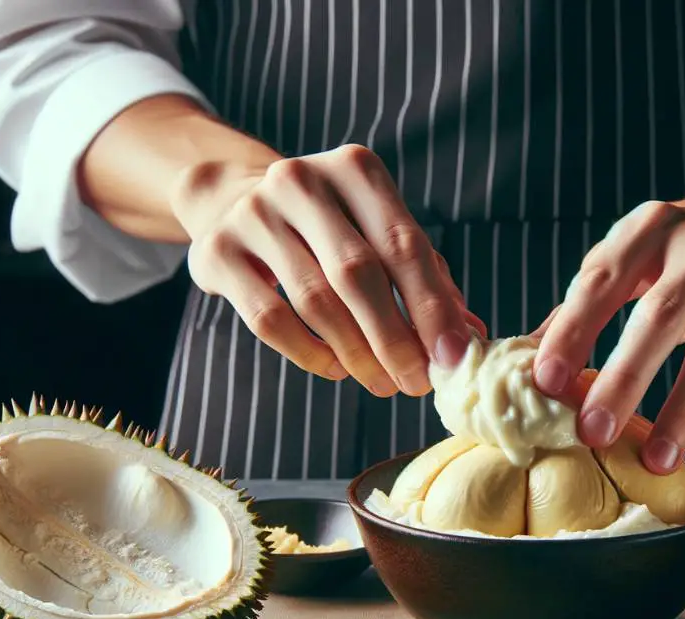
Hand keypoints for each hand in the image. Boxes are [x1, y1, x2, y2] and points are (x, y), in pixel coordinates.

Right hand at [169, 144, 482, 396]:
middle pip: (357, 274)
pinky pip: (269, 320)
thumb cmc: (332, 228)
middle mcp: (300, 180)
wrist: (235, 201)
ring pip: (315, 301)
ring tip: (382, 383)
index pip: (403, 244)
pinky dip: (310, 354)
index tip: (452, 356)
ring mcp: (252, 213)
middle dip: (394, 339)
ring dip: (356, 354)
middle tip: (416, 384)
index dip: (431, 306)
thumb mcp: (382, 234)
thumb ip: (427, 279)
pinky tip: (336, 368)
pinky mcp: (216, 251)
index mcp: (354, 168)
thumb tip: (467, 338)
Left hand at [530, 155, 684, 472]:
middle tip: (593, 433)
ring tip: (656, 459)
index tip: (545, 383)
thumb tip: (521, 362)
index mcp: (647, 230)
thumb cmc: (676, 250)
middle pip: (662, 316)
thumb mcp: (627, 258)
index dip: (572, 332)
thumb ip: (581, 306)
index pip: (601, 282)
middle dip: (626, 379)